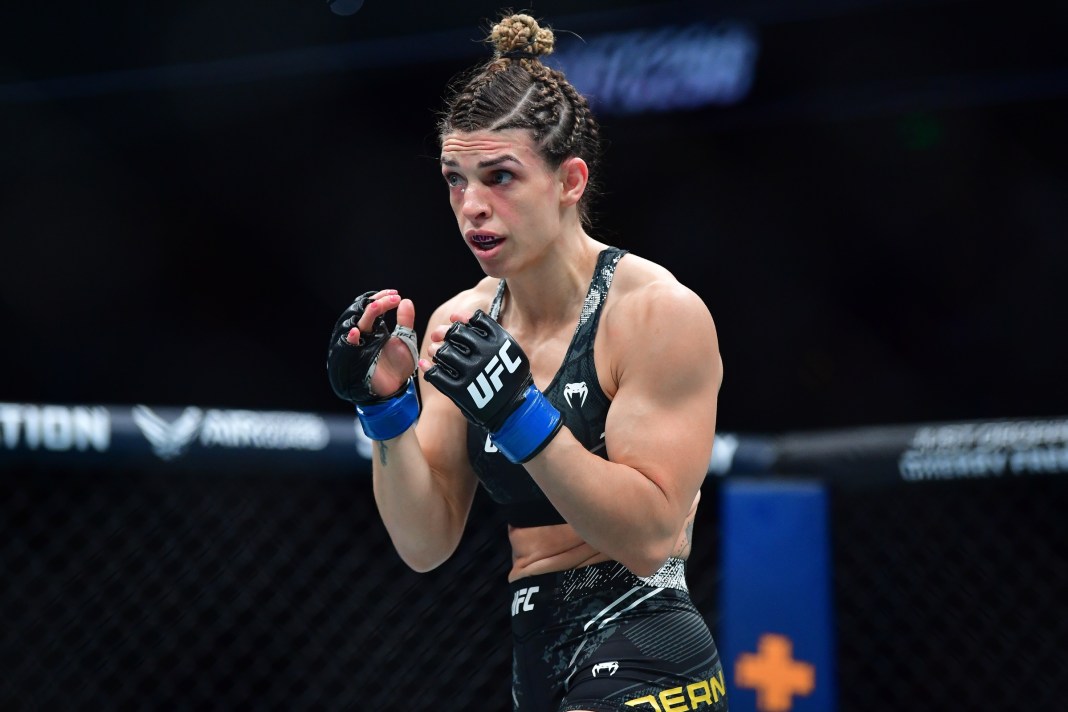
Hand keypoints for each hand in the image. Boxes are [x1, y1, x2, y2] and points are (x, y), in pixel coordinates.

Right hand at [327, 290, 417, 404]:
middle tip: (392, 298)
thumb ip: (406, 322)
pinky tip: (356, 332)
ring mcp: (359, 345)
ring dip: (366, 314)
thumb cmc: (398, 366)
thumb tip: (407, 301)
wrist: (394, 388)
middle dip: (377, 302)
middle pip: (365, 312)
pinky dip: (351, 339)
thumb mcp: (406, 341)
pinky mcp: (355, 358)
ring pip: (356, 324)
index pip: (373, 307)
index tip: (396, 295)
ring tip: (377, 305)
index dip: (382, 298)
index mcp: (375, 329)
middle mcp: (365, 334)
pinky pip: (348, 347)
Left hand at [423, 310, 560, 462]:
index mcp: (499, 341)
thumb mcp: (509, 350)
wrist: (514, 409)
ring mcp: (472, 372)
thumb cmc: (510, 377)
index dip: (461, 318)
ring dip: (436, 350)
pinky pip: (437, 375)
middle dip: (444, 332)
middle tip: (438, 334)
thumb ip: (490, 333)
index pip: (474, 320)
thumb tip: (459, 317)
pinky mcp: (460, 390)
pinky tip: (426, 366)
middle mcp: (485, 354)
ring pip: (444, 352)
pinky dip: (428, 369)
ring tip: (435, 351)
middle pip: (455, 334)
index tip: (454, 320)